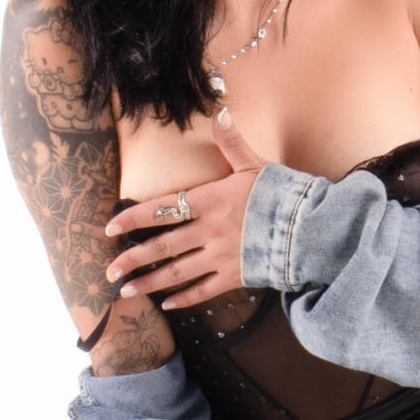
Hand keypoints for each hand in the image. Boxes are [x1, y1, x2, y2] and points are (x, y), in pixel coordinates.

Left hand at [102, 106, 266, 310]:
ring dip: (149, 282)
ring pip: (177, 272)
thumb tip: (221, 114)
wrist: (310, 228)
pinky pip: (204, 291)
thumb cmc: (282, 195)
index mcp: (209, 201)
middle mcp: (209, 231)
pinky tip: (167, 305)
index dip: (133, 219)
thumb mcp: (254, 165)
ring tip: (126, 291)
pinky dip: (184, 298)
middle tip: (109, 271)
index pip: (161, 210)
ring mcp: (221, 257)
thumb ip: (232, 143)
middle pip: (162, 246)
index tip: (110, 228)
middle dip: (132, 259)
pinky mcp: (235, 277)